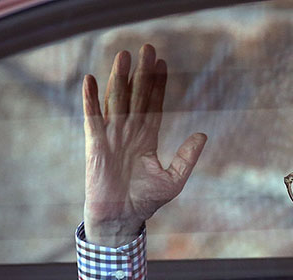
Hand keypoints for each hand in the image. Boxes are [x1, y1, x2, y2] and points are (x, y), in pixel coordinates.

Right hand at [82, 44, 206, 246]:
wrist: (122, 218)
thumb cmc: (145, 202)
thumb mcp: (173, 179)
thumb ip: (187, 157)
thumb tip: (202, 134)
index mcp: (146, 138)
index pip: (153, 105)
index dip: (158, 85)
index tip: (163, 63)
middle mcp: (129, 133)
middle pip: (136, 96)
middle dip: (142, 73)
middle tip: (147, 49)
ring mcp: (112, 136)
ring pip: (116, 101)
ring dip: (119, 78)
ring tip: (124, 56)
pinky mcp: (97, 144)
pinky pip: (93, 117)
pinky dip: (90, 99)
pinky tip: (90, 80)